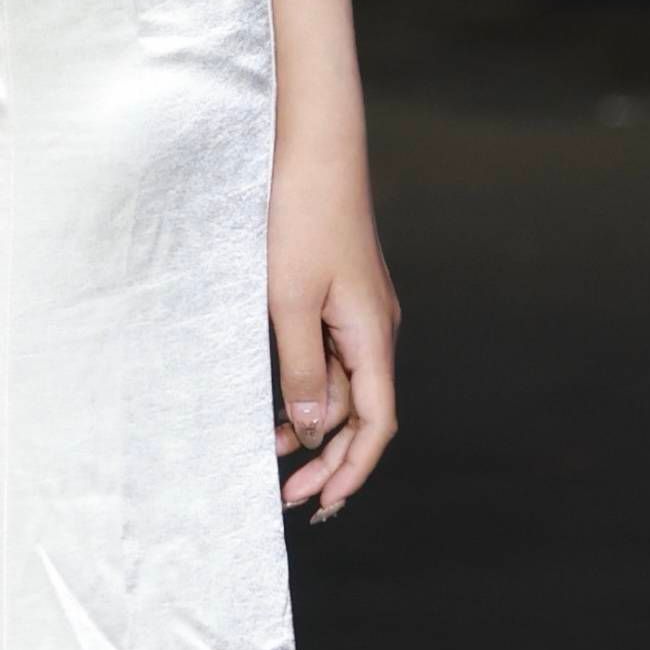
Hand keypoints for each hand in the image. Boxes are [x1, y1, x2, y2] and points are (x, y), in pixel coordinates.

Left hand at [272, 173, 397, 518]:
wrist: (311, 147)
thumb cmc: (299, 216)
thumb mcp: (289, 300)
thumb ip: (302, 367)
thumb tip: (315, 429)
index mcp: (372, 335)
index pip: (377, 423)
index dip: (352, 469)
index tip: (320, 502)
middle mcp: (376, 330)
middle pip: (363, 414)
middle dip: (331, 460)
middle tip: (290, 498)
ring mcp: (360, 313)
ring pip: (346, 387)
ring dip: (317, 426)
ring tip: (273, 456)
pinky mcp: (340, 297)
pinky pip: (333, 358)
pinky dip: (311, 389)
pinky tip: (281, 405)